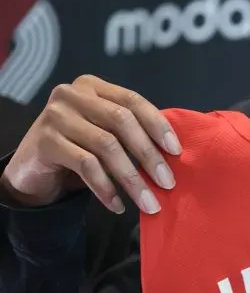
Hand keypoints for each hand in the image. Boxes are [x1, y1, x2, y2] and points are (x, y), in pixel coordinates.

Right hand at [1, 75, 181, 213]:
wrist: (31, 171)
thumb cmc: (77, 150)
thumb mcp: (104, 134)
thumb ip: (130, 133)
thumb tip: (173, 153)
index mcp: (93, 87)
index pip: (132, 101)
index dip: (157, 125)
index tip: (176, 151)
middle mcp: (72, 95)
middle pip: (121, 121)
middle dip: (149, 155)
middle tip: (167, 183)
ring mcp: (56, 116)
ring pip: (106, 146)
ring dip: (132, 179)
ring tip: (149, 202)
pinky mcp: (45, 141)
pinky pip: (86, 166)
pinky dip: (106, 188)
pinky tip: (118, 205)